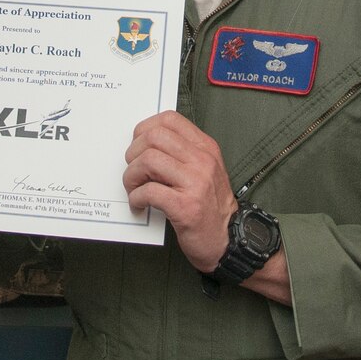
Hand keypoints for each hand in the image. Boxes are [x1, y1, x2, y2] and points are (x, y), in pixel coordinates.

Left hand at [122, 111, 236, 272]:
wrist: (229, 240)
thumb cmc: (211, 207)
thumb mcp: (205, 171)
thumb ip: (181, 154)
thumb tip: (145, 145)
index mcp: (206, 148)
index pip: (170, 120)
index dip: (145, 129)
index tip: (138, 146)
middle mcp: (203, 161)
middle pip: (154, 137)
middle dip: (133, 153)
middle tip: (133, 171)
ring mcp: (196, 183)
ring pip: (147, 161)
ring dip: (131, 176)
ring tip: (134, 189)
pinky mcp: (186, 207)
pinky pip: (148, 192)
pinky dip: (136, 198)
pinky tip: (139, 205)